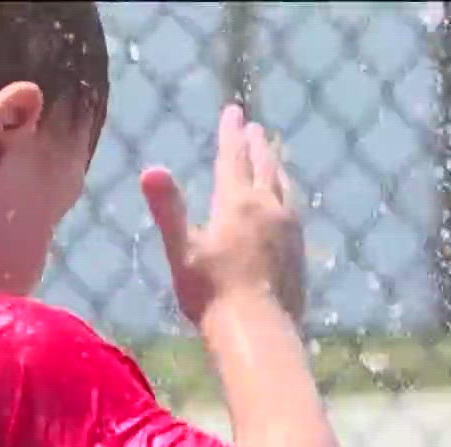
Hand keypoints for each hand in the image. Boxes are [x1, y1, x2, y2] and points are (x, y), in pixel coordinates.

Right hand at [140, 103, 304, 326]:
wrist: (258, 332)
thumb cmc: (211, 294)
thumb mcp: (182, 251)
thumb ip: (168, 209)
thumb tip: (151, 168)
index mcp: (237, 203)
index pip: (233, 157)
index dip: (231, 133)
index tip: (233, 110)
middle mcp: (269, 208)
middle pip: (265, 167)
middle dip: (257, 145)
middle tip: (254, 127)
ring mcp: (289, 230)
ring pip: (284, 186)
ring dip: (277, 167)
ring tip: (274, 157)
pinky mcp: (299, 251)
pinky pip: (294, 209)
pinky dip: (287, 194)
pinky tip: (287, 204)